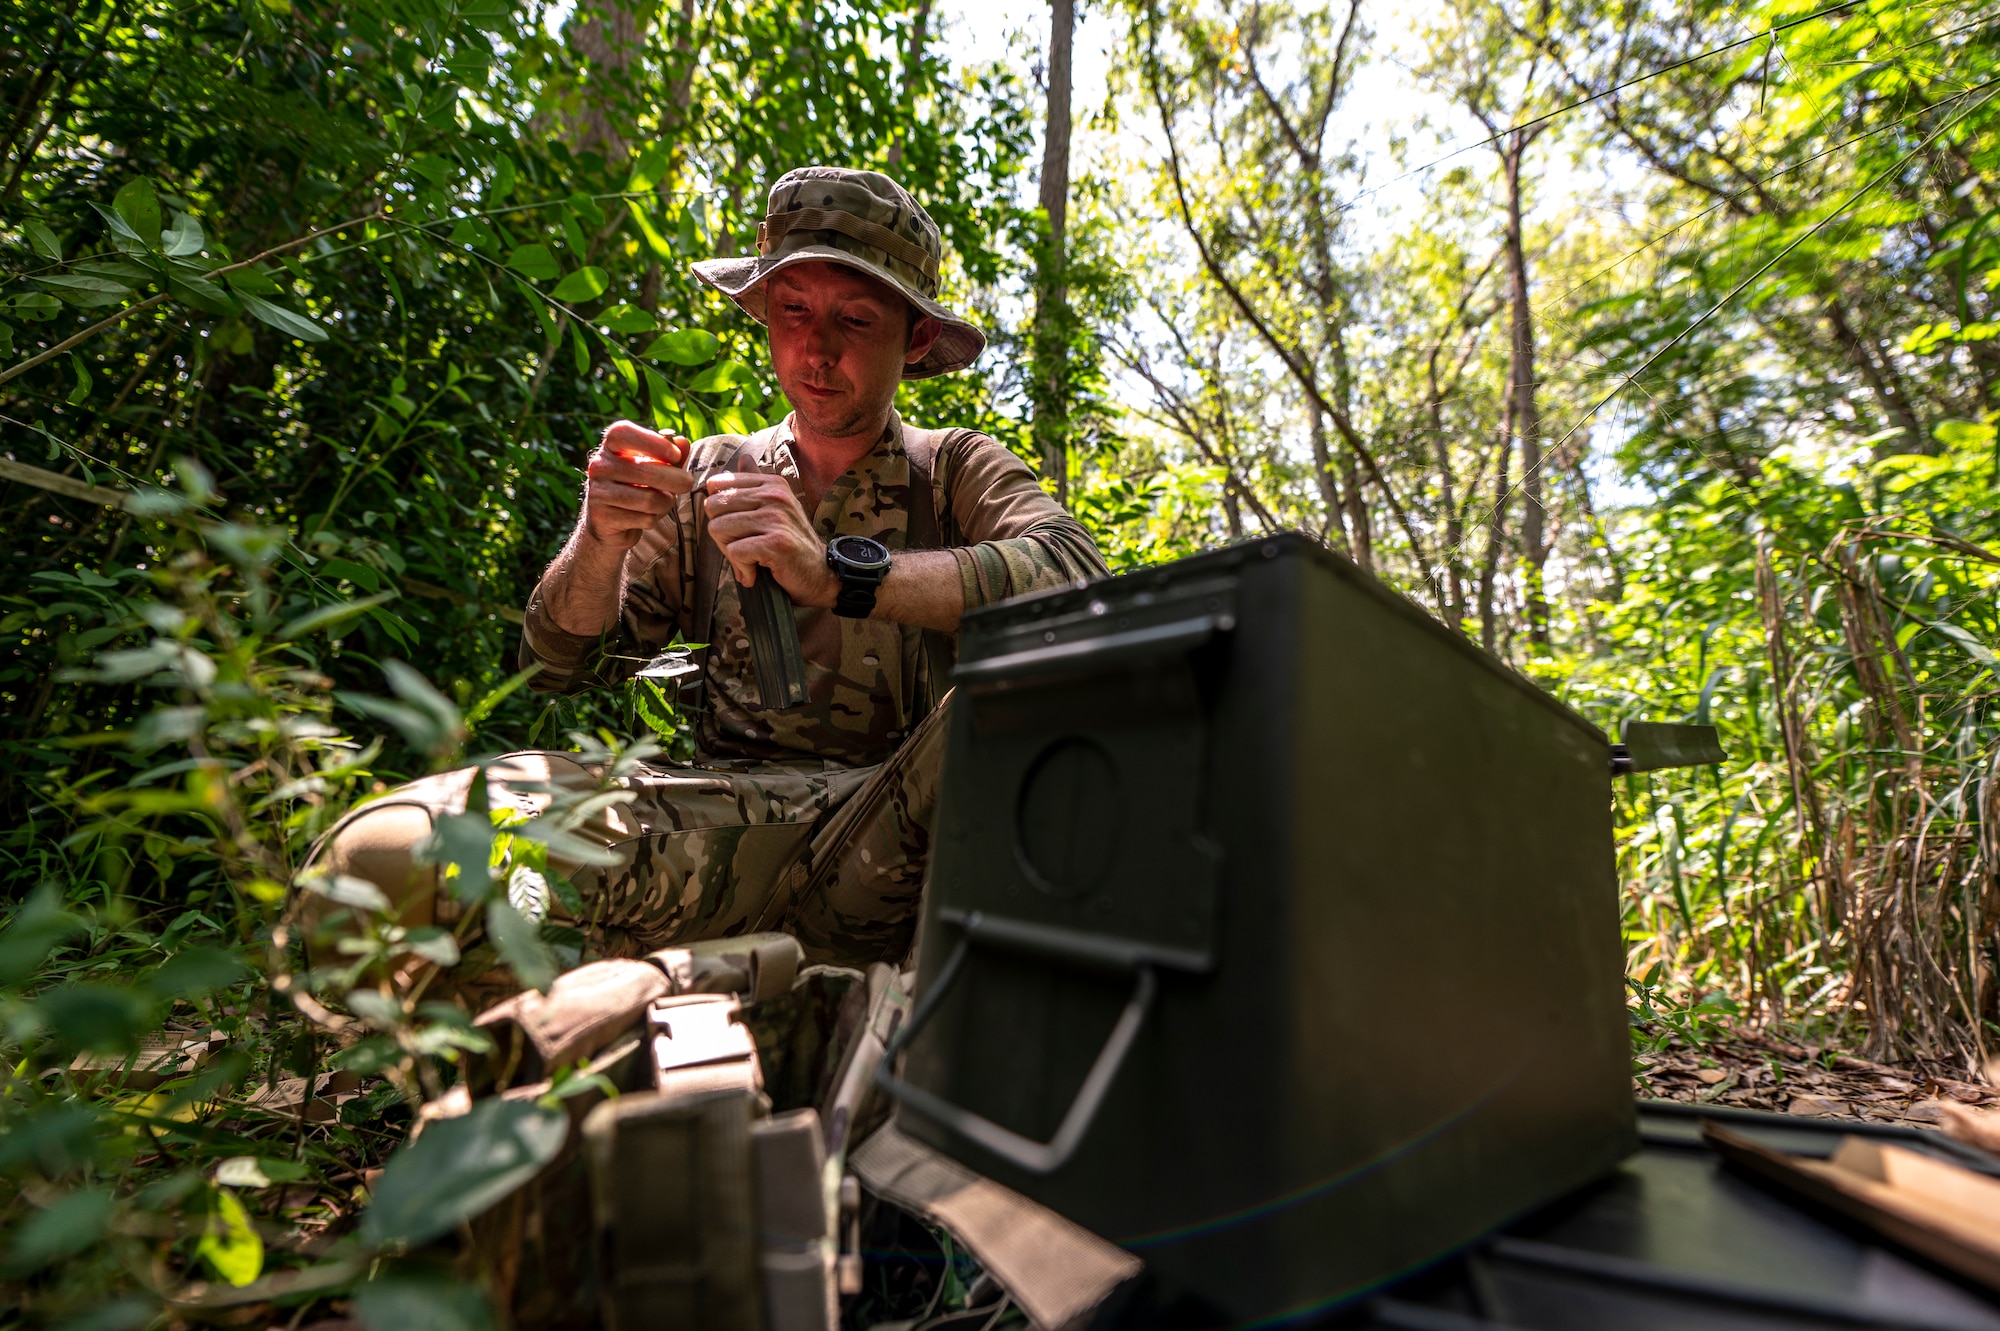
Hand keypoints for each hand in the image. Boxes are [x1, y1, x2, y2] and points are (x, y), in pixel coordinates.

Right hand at [580, 421, 692, 551]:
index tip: (676, 455)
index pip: (623, 432)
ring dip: (666, 503)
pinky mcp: (602, 517)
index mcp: (610, 447)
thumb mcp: (653, 467)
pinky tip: (647, 516)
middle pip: (645, 470)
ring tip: (664, 501)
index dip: (653, 442)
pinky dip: (654, 519)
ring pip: (649, 499)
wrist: (608, 521)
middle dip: (676, 479)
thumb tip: (682, 442)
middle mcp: (599, 466)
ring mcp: (598, 492)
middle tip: (687, 483)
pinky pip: (644, 519)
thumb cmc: (636, 487)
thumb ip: (669, 455)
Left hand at [702, 471, 840, 607]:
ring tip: (750, 560)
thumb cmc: (791, 542)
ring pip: (718, 529)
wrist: (819, 573)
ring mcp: (777, 518)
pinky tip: (755, 572)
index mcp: (772, 484)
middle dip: (721, 533)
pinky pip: (734, 552)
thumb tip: (743, 458)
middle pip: (713, 506)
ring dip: (730, 552)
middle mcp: (775, 496)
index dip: (719, 511)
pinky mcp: (776, 543)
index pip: (716, 485)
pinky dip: (741, 568)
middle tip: (742, 547)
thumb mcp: (777, 506)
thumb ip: (756, 483)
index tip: (739, 528)